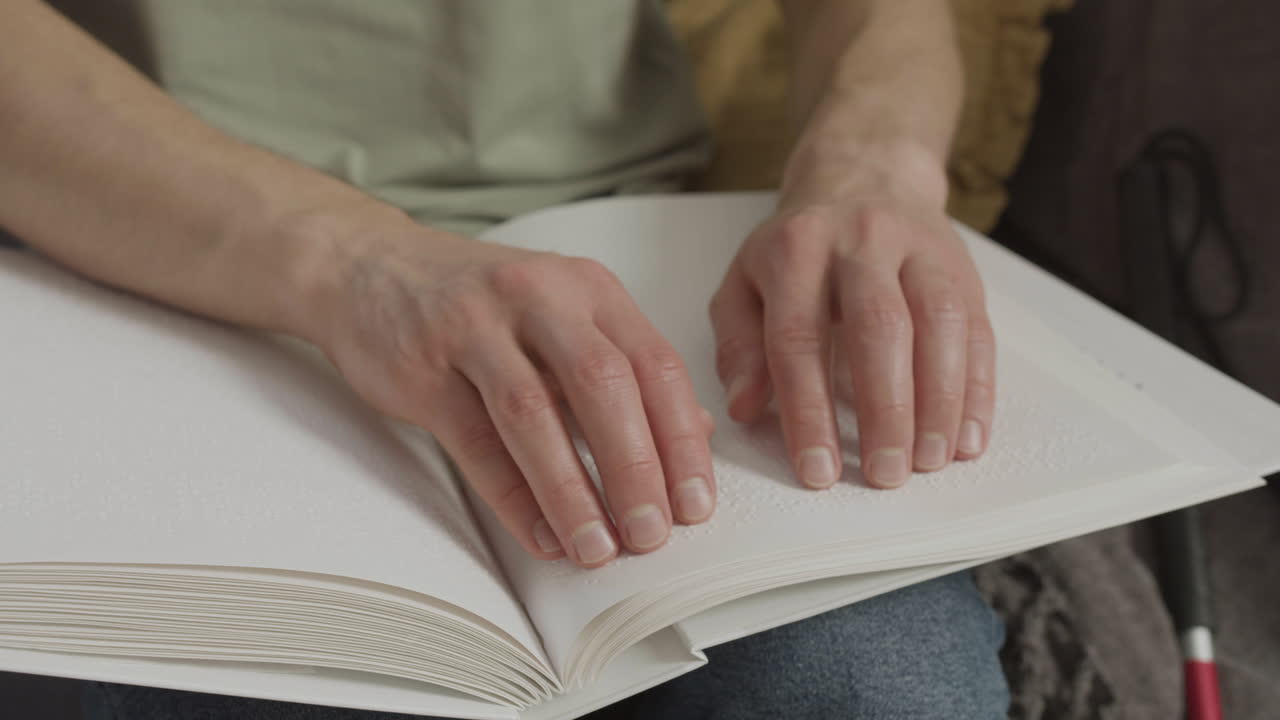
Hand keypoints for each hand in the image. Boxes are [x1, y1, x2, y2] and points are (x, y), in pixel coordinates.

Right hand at [311, 223, 715, 566]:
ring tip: (597, 548)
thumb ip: (627, 369)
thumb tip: (698, 433)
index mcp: (589, 289)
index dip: (682, 439)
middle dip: (636, 468)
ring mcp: (474, 326)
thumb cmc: (481, 302)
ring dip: (571, 491)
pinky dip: (512, 494)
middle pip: (604, 385)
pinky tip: (540, 533)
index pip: (656, 364)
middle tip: (653, 533)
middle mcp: (539, 297)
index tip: (696, 501)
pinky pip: (473, 438)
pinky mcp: (422, 364)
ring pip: (534, 413)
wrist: (368, 267)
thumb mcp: (565, 316)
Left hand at [709, 143, 994, 489]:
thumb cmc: (797, 250)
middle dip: (885, 408)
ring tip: (929, 462)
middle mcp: (861, 242)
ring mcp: (919, 251)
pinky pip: (978, 328)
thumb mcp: (746, 283)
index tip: (817, 469)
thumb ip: (740, 344)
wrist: (864, 176)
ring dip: (940, 401)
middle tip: (885, 474)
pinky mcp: (963, 267)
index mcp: (796, 251)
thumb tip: (746, 408)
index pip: (799, 338)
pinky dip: (978, 388)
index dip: (809, 410)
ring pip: (940, 324)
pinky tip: (968, 436)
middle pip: (879, 328)